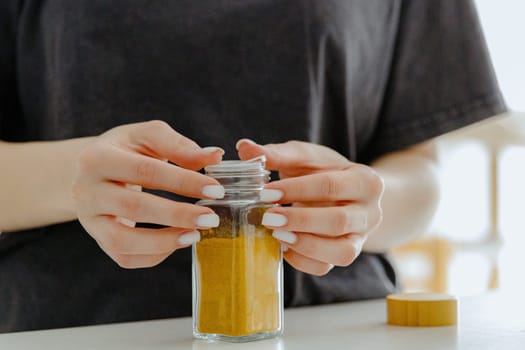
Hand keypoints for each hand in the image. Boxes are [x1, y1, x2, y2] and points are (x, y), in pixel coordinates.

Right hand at [72, 120, 224, 267]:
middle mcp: (86, 190)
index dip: (183, 182)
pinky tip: (177, 241)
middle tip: (210, 218)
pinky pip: (125, 257)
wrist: (93, 170)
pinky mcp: (98, 240)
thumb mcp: (148, 137)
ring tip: (195, 235)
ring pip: (122, 241)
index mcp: (97, 158)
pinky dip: (154, 255)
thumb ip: (180, 146)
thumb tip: (215, 156)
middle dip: (176, 215)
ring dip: (163, 242)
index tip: (216, 190)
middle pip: (132, 207)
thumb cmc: (128, 150)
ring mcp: (89, 220)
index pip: (144, 171)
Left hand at [237, 139, 383, 275]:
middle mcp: (371, 213)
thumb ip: (278, 154)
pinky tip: (282, 247)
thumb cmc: (324, 172)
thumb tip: (245, 147)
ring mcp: (361, 238)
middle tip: (268, 217)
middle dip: (300, 221)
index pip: (331, 186)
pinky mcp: (345, 255)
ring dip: (305, 245)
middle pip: (339, 221)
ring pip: (341, 252)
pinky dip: (302, 261)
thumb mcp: (305, 158)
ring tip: (276, 235)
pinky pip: (326, 267)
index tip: (266, 192)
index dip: (297, 190)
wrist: (346, 194)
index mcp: (365, 181)